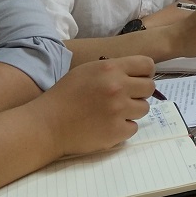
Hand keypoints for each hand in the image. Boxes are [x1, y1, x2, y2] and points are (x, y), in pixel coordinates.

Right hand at [34, 56, 154, 158]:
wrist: (46, 125)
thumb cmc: (65, 95)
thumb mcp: (88, 71)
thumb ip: (114, 69)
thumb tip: (138, 74)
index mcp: (111, 68)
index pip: (147, 65)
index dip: (145, 73)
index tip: (138, 80)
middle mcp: (118, 87)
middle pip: (150, 87)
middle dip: (139, 93)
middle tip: (125, 99)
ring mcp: (118, 110)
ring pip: (144, 108)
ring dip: (132, 111)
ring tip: (113, 113)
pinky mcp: (117, 131)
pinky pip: (134, 127)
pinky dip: (123, 128)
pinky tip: (107, 126)